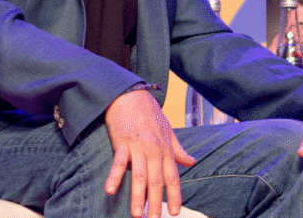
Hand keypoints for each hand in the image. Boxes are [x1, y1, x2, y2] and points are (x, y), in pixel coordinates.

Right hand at [104, 88, 196, 217]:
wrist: (131, 95)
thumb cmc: (149, 114)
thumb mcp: (168, 131)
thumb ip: (178, 150)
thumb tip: (192, 162)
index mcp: (166, 149)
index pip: (173, 176)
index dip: (175, 195)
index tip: (174, 212)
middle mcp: (155, 150)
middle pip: (157, 180)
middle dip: (156, 202)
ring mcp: (138, 146)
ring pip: (140, 175)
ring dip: (138, 196)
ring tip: (137, 214)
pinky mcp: (122, 142)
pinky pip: (118, 162)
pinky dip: (114, 176)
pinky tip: (110, 191)